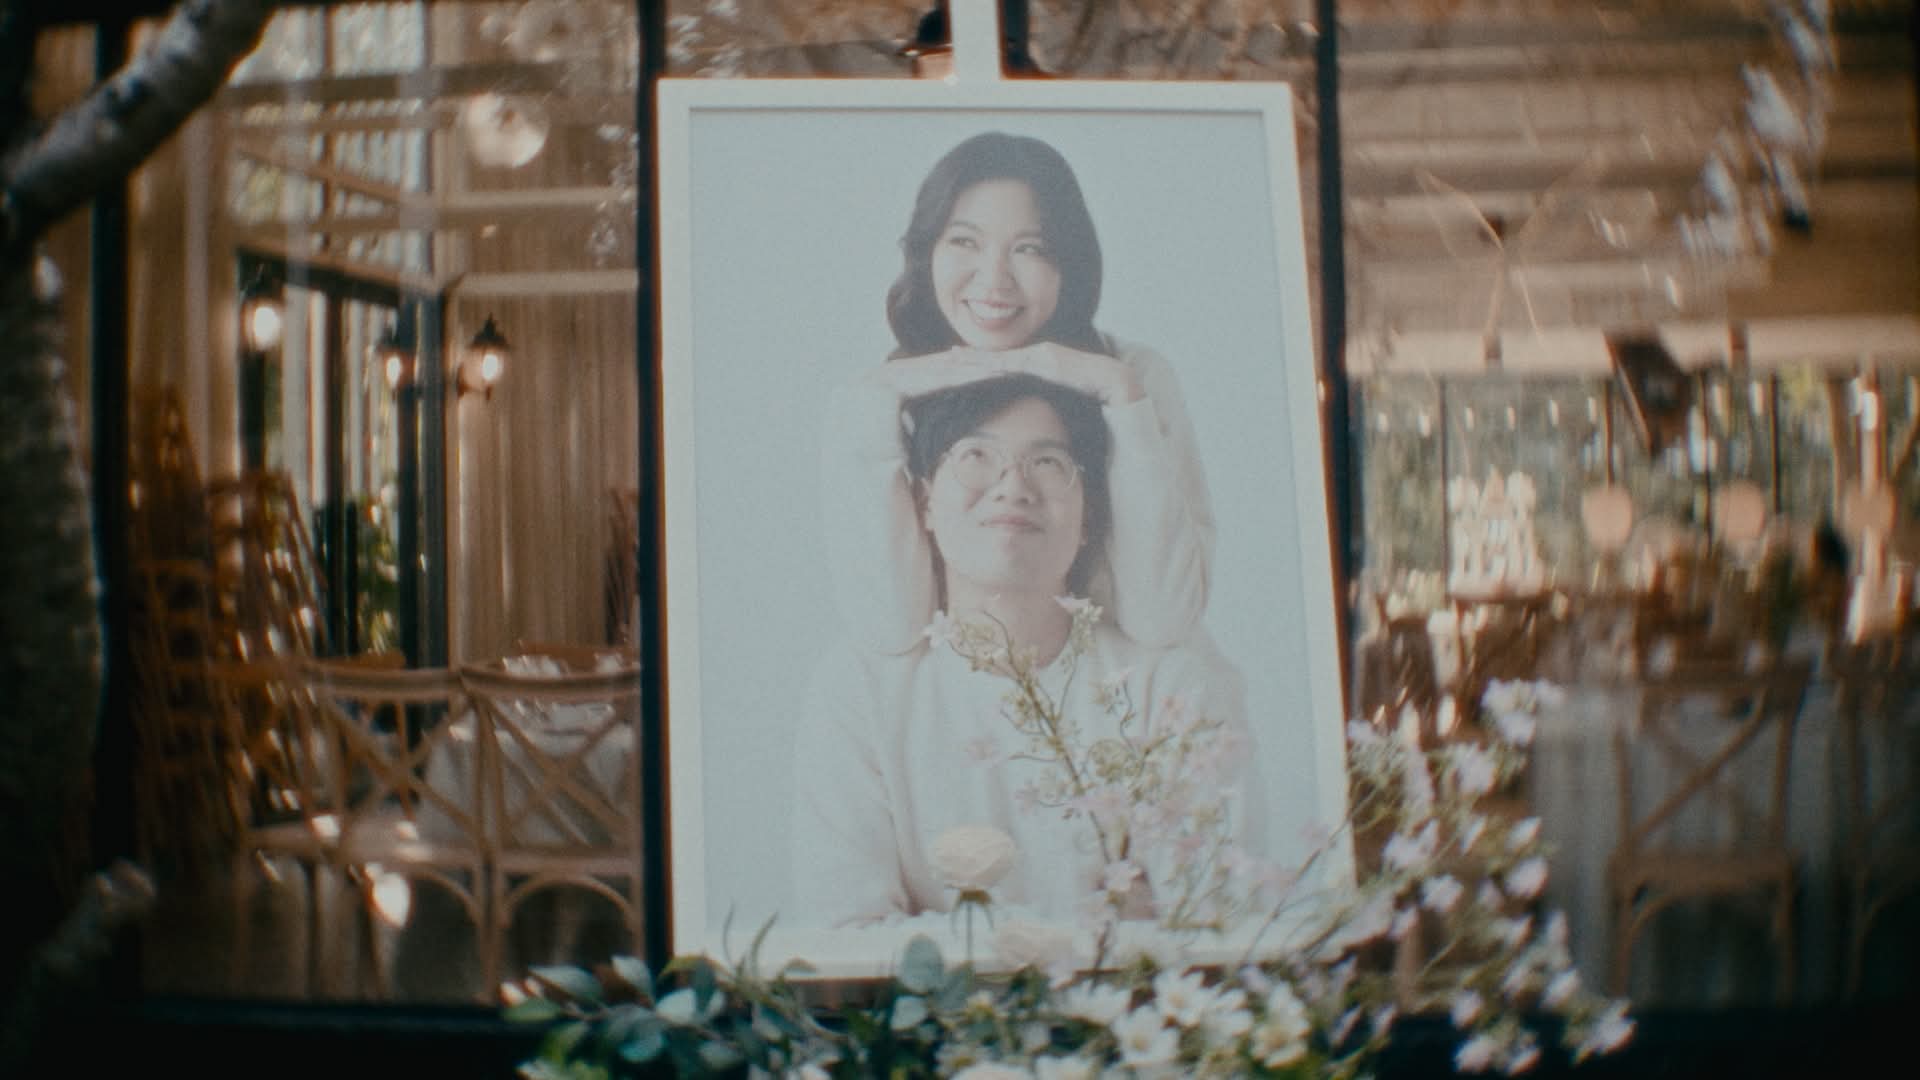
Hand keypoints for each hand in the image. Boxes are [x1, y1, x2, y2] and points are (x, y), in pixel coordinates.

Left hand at [955, 341, 1144, 404]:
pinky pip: (1018, 364)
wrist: (1115, 384)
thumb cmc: (1090, 395)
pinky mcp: (1047, 359)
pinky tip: (980, 366)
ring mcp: (1041, 355)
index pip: (1002, 365)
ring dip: (976, 359)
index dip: (978, 364)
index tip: (954, 364)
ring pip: (1001, 358)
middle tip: (944, 356)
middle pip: (996, 358)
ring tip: (952, 358)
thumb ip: (1044, 400)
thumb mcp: (1059, 398)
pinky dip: (997, 364)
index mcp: (1036, 364)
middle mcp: (1035, 355)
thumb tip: (1030, 421)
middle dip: (970, 358)